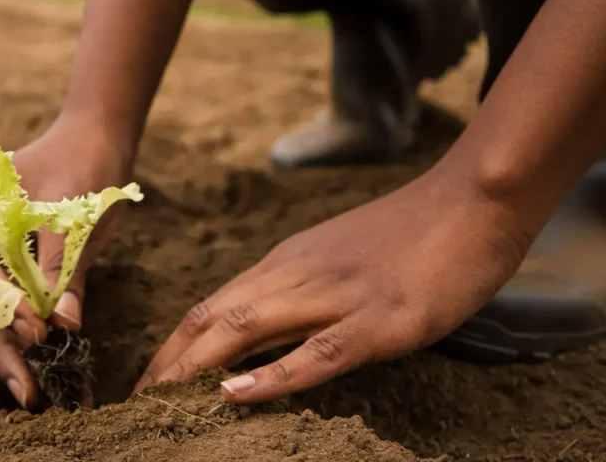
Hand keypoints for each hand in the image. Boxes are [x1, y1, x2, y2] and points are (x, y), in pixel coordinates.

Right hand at [0, 115, 132, 407]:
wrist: (96, 141)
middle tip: (29, 390)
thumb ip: (64, 268)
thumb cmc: (83, 164)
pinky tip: (47, 375)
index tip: (36, 330)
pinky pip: (13, 313)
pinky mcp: (14, 276)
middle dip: (0, 349)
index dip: (2, 303)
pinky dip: (27, 343)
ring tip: (36, 395)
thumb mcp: (76, 213)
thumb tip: (65, 324)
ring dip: (11, 356)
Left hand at [134, 170, 533, 403]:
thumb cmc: (413, 233)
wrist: (474, 199)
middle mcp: (299, 275)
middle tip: (131, 407)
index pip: (213, 306)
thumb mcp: (341, 257)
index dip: (173, 347)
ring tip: (157, 407)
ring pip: (248, 330)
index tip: (146, 383)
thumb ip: (302, 288)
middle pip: (213, 319)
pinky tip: (236, 394)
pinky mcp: (382, 320)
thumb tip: (269, 330)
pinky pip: (319, 351)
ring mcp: (339, 296)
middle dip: (167, 365)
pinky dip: (273, 375)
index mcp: (288, 263)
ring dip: (196, 370)